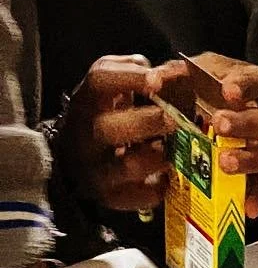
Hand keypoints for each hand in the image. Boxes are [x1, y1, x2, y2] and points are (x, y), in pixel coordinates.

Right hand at [54, 55, 169, 212]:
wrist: (74, 163)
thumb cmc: (102, 119)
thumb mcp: (109, 90)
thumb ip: (135, 75)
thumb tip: (171, 69)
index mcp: (87, 102)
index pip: (99, 82)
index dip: (129, 78)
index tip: (158, 79)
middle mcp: (87, 137)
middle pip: (110, 129)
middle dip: (147, 122)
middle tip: (174, 120)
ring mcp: (98, 170)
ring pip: (128, 166)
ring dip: (157, 157)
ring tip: (170, 150)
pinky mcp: (113, 198)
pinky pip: (141, 196)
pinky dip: (159, 187)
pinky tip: (166, 177)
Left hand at [165, 54, 257, 218]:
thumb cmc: (233, 88)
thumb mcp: (212, 70)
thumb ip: (185, 72)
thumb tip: (155, 81)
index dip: (247, 86)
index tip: (228, 92)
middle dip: (246, 124)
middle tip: (219, 125)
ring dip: (251, 161)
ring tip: (225, 163)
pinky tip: (248, 207)